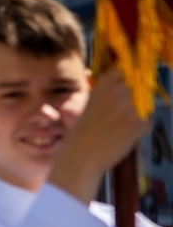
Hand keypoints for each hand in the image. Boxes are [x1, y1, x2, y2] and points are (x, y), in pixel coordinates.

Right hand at [50, 67, 151, 202]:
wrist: (79, 158)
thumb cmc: (80, 136)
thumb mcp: (89, 106)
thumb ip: (107, 95)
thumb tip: (128, 88)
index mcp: (104, 85)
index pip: (124, 68)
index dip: (128, 75)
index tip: (127, 80)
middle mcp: (118, 91)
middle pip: (138, 88)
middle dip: (133, 100)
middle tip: (118, 117)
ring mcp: (130, 107)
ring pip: (144, 107)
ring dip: (136, 117)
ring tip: (117, 131)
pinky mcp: (139, 123)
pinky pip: (147, 123)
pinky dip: (138, 132)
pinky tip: (121, 138)